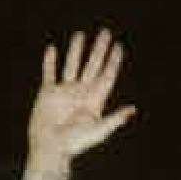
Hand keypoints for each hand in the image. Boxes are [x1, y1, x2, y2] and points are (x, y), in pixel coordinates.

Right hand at [20, 28, 138, 179]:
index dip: (113, 61)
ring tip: (80, 34)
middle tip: (105, 32)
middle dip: (99, 49)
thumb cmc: (75, 142)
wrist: (50, 147)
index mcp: (94, 99)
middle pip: (92, 65)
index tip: (119, 46)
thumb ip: (115, 119)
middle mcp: (81, 92)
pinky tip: (52, 49)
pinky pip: (50, 73)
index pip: (107, 75)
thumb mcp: (98, 130)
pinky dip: (50, 61)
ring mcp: (65, 92)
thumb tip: (133, 110)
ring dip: (76, 50)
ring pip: (72, 65)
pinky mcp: (48, 93)